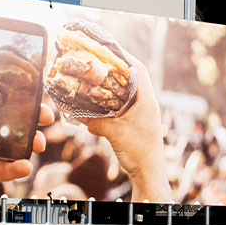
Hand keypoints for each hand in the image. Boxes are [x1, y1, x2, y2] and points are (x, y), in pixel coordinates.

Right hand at [77, 57, 170, 202]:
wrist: (149, 173)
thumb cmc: (139, 152)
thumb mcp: (115, 133)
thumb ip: (96, 121)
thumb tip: (76, 114)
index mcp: (146, 101)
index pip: (139, 71)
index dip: (125, 58)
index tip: (110, 50)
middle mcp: (146, 104)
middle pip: (132, 80)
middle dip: (115, 71)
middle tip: (98, 64)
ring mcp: (142, 114)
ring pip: (126, 94)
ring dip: (112, 88)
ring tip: (95, 81)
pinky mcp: (136, 124)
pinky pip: (122, 108)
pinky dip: (110, 104)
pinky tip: (96, 108)